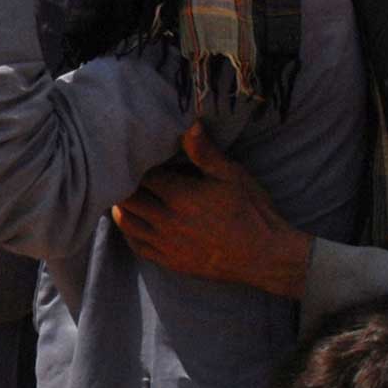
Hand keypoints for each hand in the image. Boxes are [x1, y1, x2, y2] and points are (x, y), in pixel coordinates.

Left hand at [110, 123, 311, 298]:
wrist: (266, 257)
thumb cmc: (253, 212)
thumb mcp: (233, 175)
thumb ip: (205, 152)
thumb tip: (190, 126)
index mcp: (181, 196)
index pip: (142, 176)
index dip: (136, 164)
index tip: (137, 156)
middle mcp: (168, 221)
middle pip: (128, 199)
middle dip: (123, 184)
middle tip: (123, 173)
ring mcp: (167, 244)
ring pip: (127, 223)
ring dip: (121, 207)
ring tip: (124, 194)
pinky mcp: (171, 262)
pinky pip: (137, 246)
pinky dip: (129, 232)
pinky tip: (133, 222)